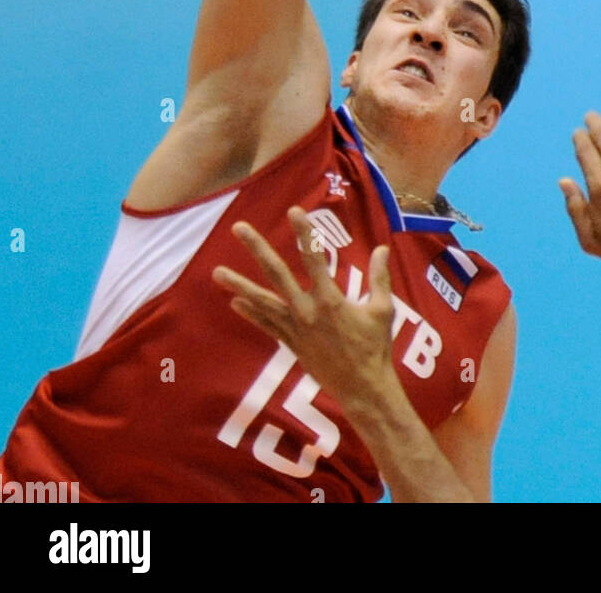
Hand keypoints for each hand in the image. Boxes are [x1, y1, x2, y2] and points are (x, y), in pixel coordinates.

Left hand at [212, 207, 396, 407]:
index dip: (304, 233)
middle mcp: (307, 311)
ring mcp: (296, 329)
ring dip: (239, 286)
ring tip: (217, 272)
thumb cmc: (375, 348)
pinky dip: (251, 313)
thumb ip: (380, 278)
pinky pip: (267, 325)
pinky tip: (234, 302)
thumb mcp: (382, 310)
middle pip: (277, 274)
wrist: (362, 389)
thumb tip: (382, 249)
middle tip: (239, 228)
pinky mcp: (291, 344)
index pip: (314, 258)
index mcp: (331, 300)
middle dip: (257, 249)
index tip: (294, 211)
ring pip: (262, 302)